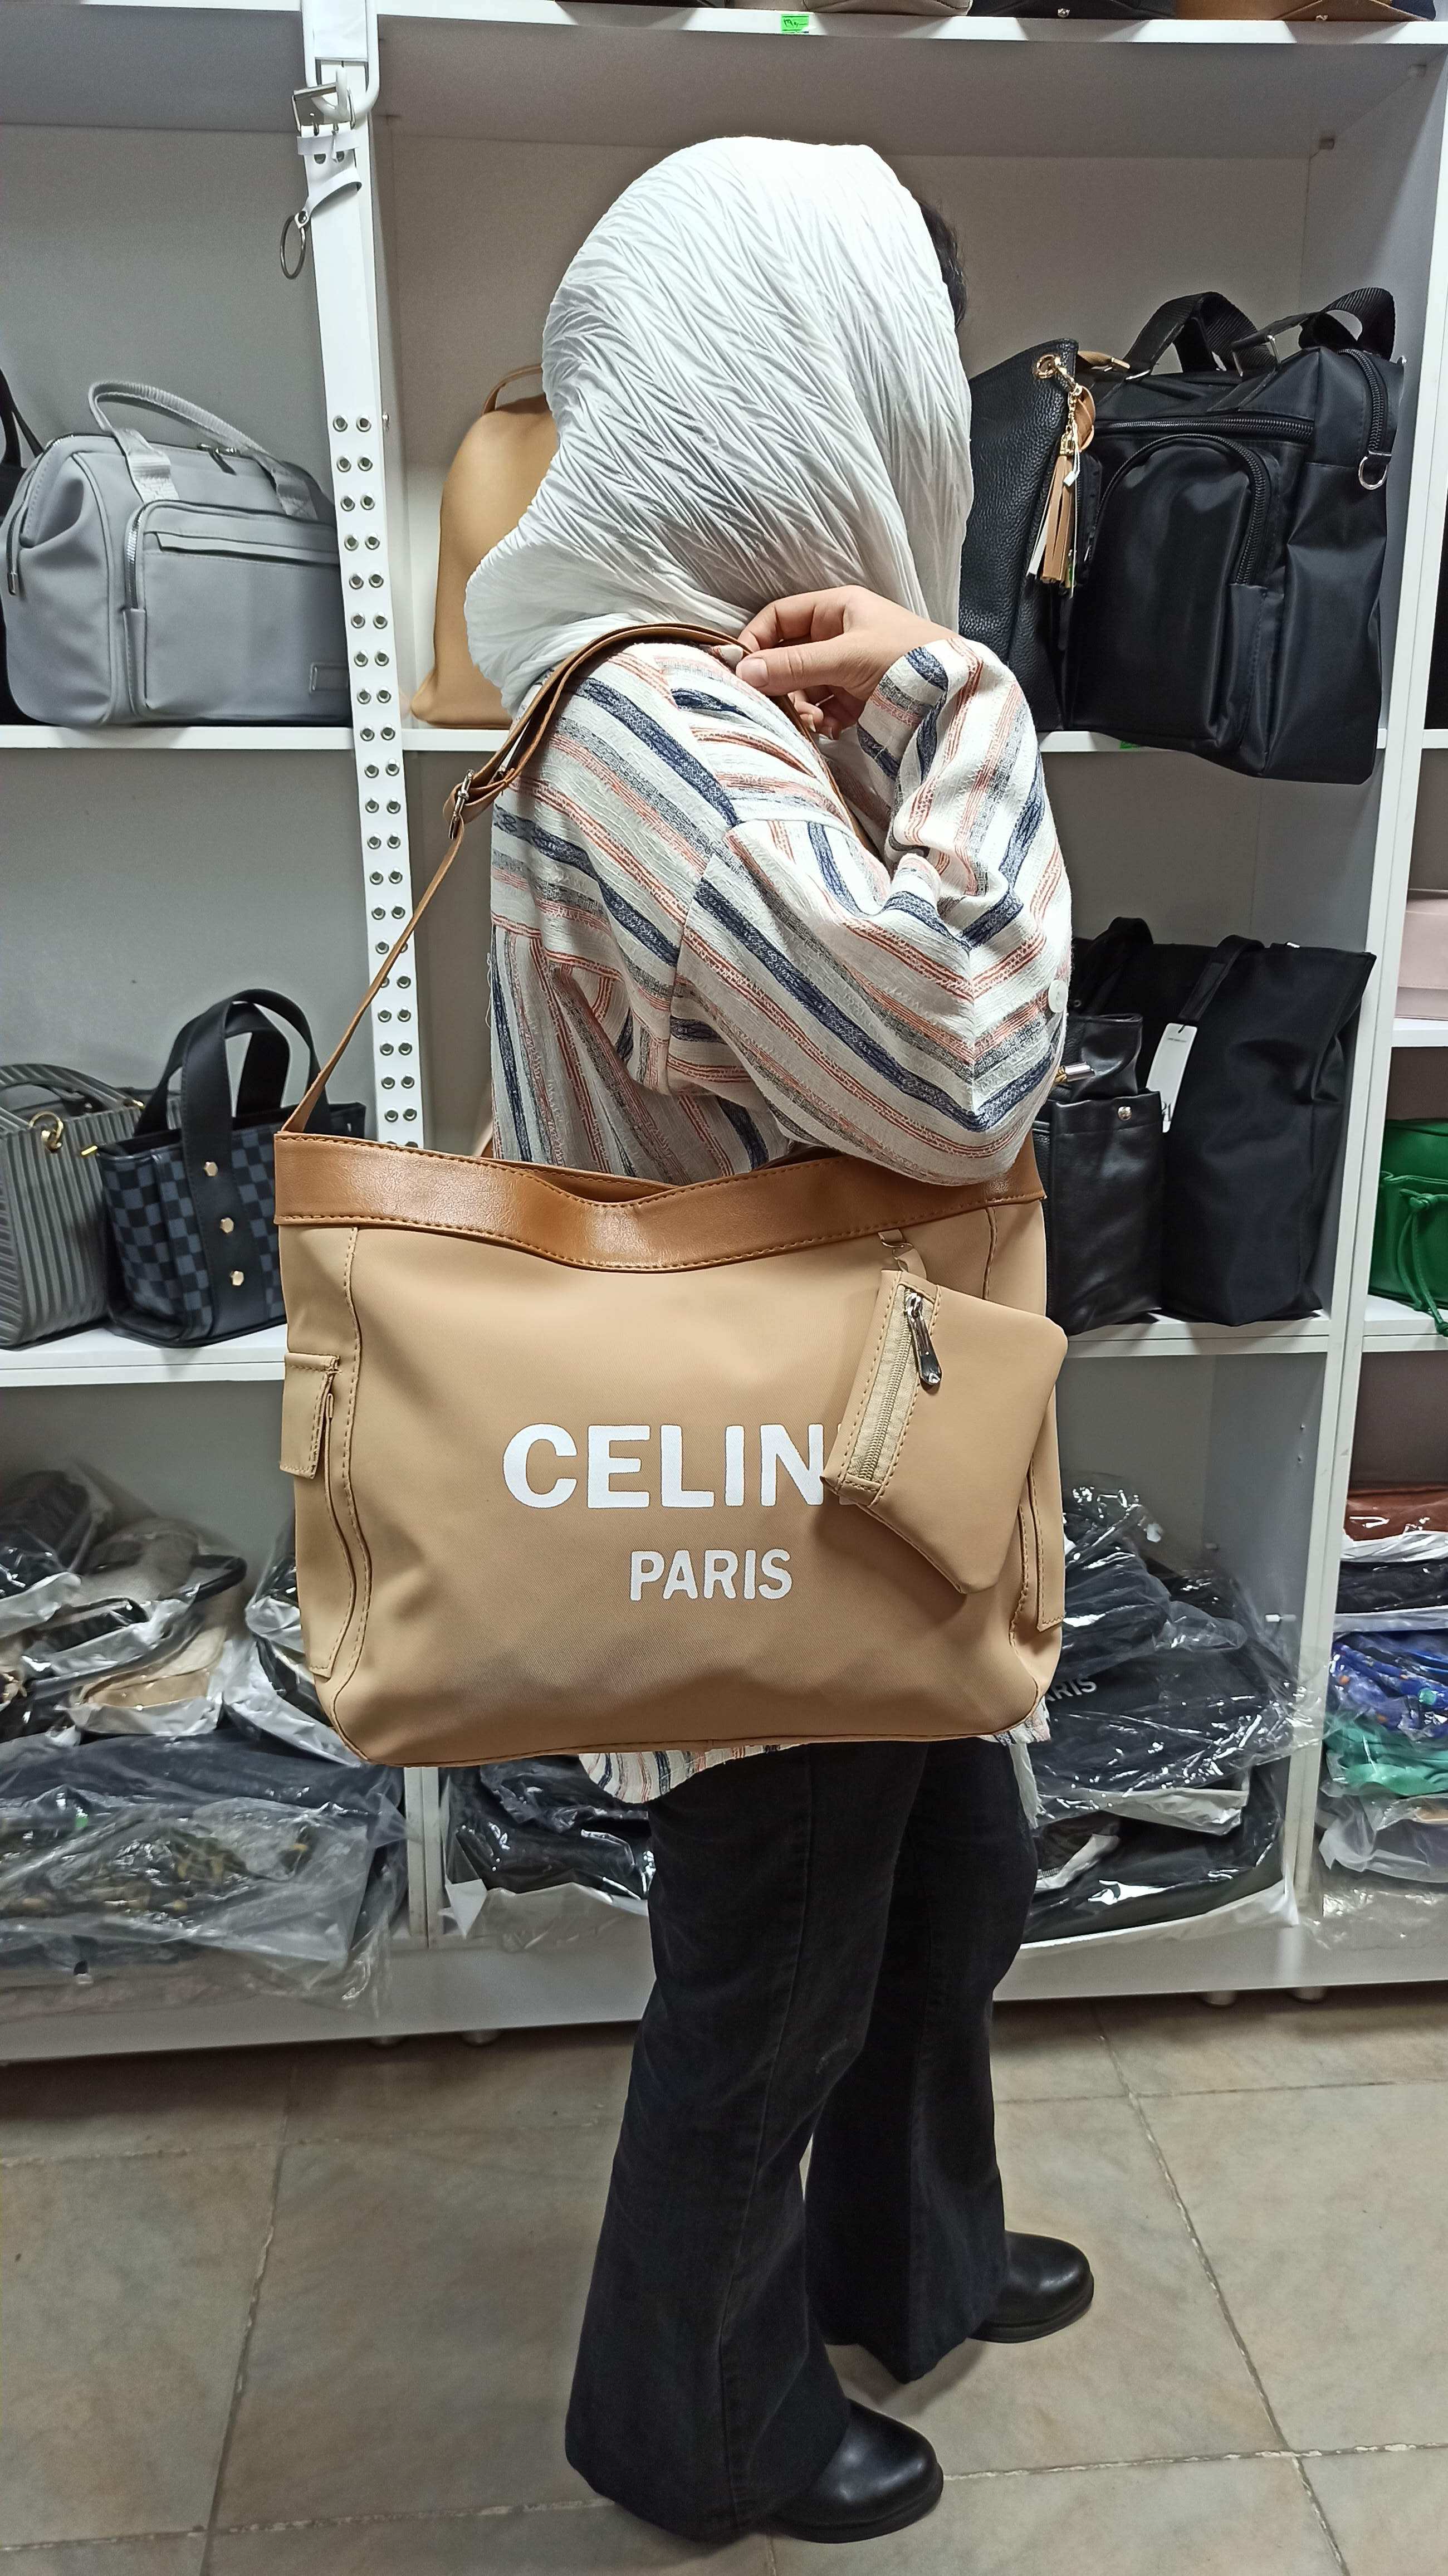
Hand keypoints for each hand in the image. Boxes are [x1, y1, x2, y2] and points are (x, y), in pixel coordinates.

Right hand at [729, 586, 955, 737]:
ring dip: (801, 707)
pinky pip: (824, 708)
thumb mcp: (845, 657)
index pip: (780, 617)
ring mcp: (847, 669)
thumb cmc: (904, 658)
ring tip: (812, 722)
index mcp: (836, 610)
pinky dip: (821, 720)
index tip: (741, 670)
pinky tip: (829, 729)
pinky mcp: (858, 699)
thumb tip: (743, 673)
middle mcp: (839, 636)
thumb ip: (794, 665)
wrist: (955, 693)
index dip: (757, 640)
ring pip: (803, 687)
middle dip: (780, 683)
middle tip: (776, 706)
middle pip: (788, 657)